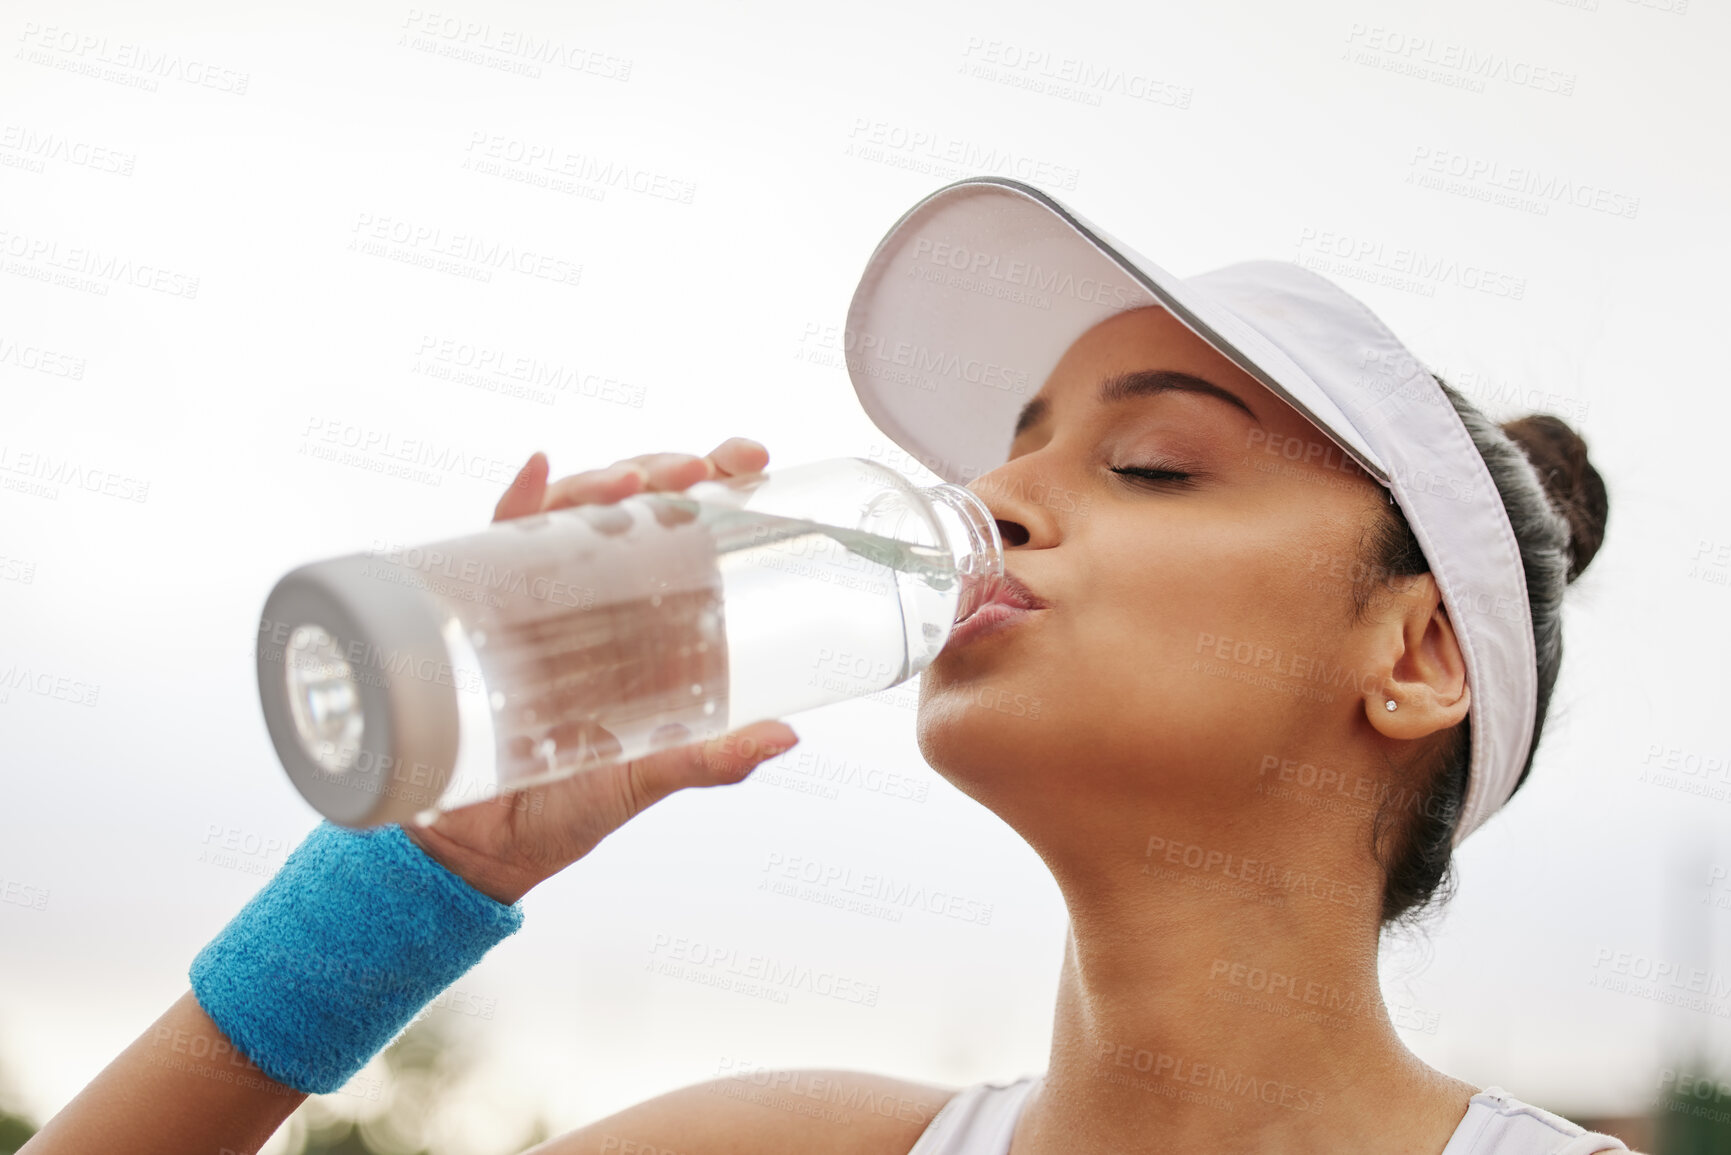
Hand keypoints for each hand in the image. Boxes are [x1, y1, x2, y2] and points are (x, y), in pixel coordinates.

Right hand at [403, 437, 796, 904]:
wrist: (475, 853)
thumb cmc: (563, 810)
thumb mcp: (647, 778)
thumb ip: (709, 758)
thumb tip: (785, 735)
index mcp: (641, 620)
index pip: (684, 528)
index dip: (717, 481)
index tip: (752, 460)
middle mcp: (591, 596)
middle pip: (631, 503)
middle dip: (665, 470)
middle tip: (698, 471)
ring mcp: (535, 598)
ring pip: (570, 511)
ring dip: (600, 481)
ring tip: (631, 482)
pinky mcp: (479, 615)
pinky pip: (491, 545)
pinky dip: (516, 503)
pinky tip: (538, 476)